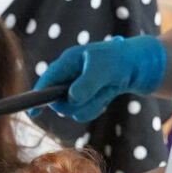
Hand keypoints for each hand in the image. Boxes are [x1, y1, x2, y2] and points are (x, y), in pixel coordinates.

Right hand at [38, 35, 164, 122]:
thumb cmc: (119, 60)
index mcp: (67, 62)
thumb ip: (86, 84)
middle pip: (58, 101)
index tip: (33, 111)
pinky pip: (84, 112)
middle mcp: (68, 77)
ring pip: (72, 110)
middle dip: (75, 102)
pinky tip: (106, 93)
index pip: (46, 81)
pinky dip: (97, 106)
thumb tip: (71, 98)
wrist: (138, 65)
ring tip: (105, 89)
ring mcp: (77, 89)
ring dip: (90, 104)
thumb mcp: (103, 69)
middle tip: (93, 93)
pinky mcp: (86, 98)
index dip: (37, 96)